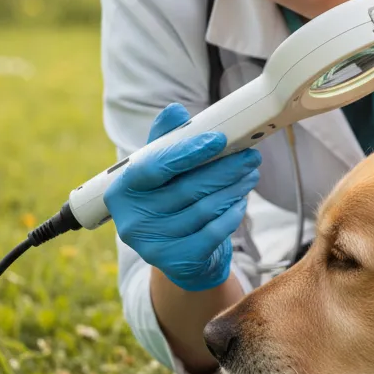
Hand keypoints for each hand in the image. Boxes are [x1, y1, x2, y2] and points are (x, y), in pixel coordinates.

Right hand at [104, 103, 260, 290]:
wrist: (177, 255)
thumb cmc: (168, 202)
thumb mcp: (161, 171)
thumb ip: (166, 140)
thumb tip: (174, 111)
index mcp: (122, 189)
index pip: (154, 166)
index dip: (188, 152)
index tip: (218, 139)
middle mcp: (132, 220)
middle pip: (187, 187)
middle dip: (225, 169)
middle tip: (250, 156)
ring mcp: (152, 245)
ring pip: (204, 208)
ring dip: (234, 188)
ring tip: (250, 175)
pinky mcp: (176, 262)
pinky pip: (213, 232)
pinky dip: (232, 214)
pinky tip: (241, 202)